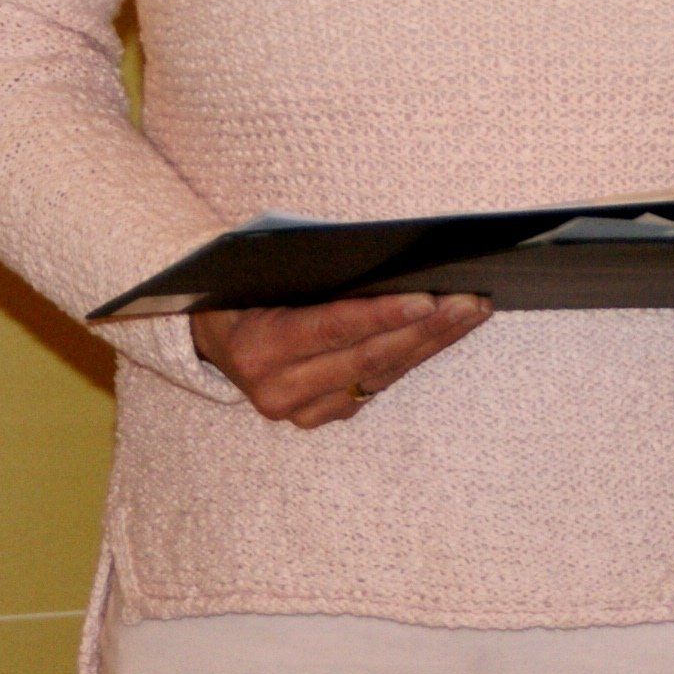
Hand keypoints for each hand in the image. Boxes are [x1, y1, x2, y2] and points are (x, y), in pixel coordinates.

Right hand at [191, 291, 491, 428]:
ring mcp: (298, 411)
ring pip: (378, 375)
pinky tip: (440, 332)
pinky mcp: (317, 416)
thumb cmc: (235, 282)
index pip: (329, 329)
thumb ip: (307, 269)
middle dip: (424, 329)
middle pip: (365, 358)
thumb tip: (381, 257)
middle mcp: (277, 390)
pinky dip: (408, 356)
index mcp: (256, 349)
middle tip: (469, 301)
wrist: (203, 333)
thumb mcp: (258, 267)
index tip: (426, 298)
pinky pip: (372, 386)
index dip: (380, 315)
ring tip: (470, 311)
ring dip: (429, 342)